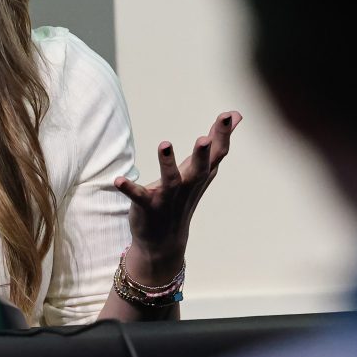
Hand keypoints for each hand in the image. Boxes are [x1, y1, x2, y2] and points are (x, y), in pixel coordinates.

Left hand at [114, 112, 240, 267]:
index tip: (230, 115)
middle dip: (202, 154)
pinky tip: (119, 180)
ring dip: (167, 164)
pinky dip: (129, 188)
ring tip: (164, 144)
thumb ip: (217, 142)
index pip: (217, 153)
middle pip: (200, 169)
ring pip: (171, 180)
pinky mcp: (148, 207)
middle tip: (205, 138)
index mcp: (201, 174)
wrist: (164, 241)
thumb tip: (237, 114)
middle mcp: (188, 186)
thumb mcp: (202, 169)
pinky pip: (139, 197)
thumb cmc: (183, 197)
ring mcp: (168, 198)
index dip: (223, 135)